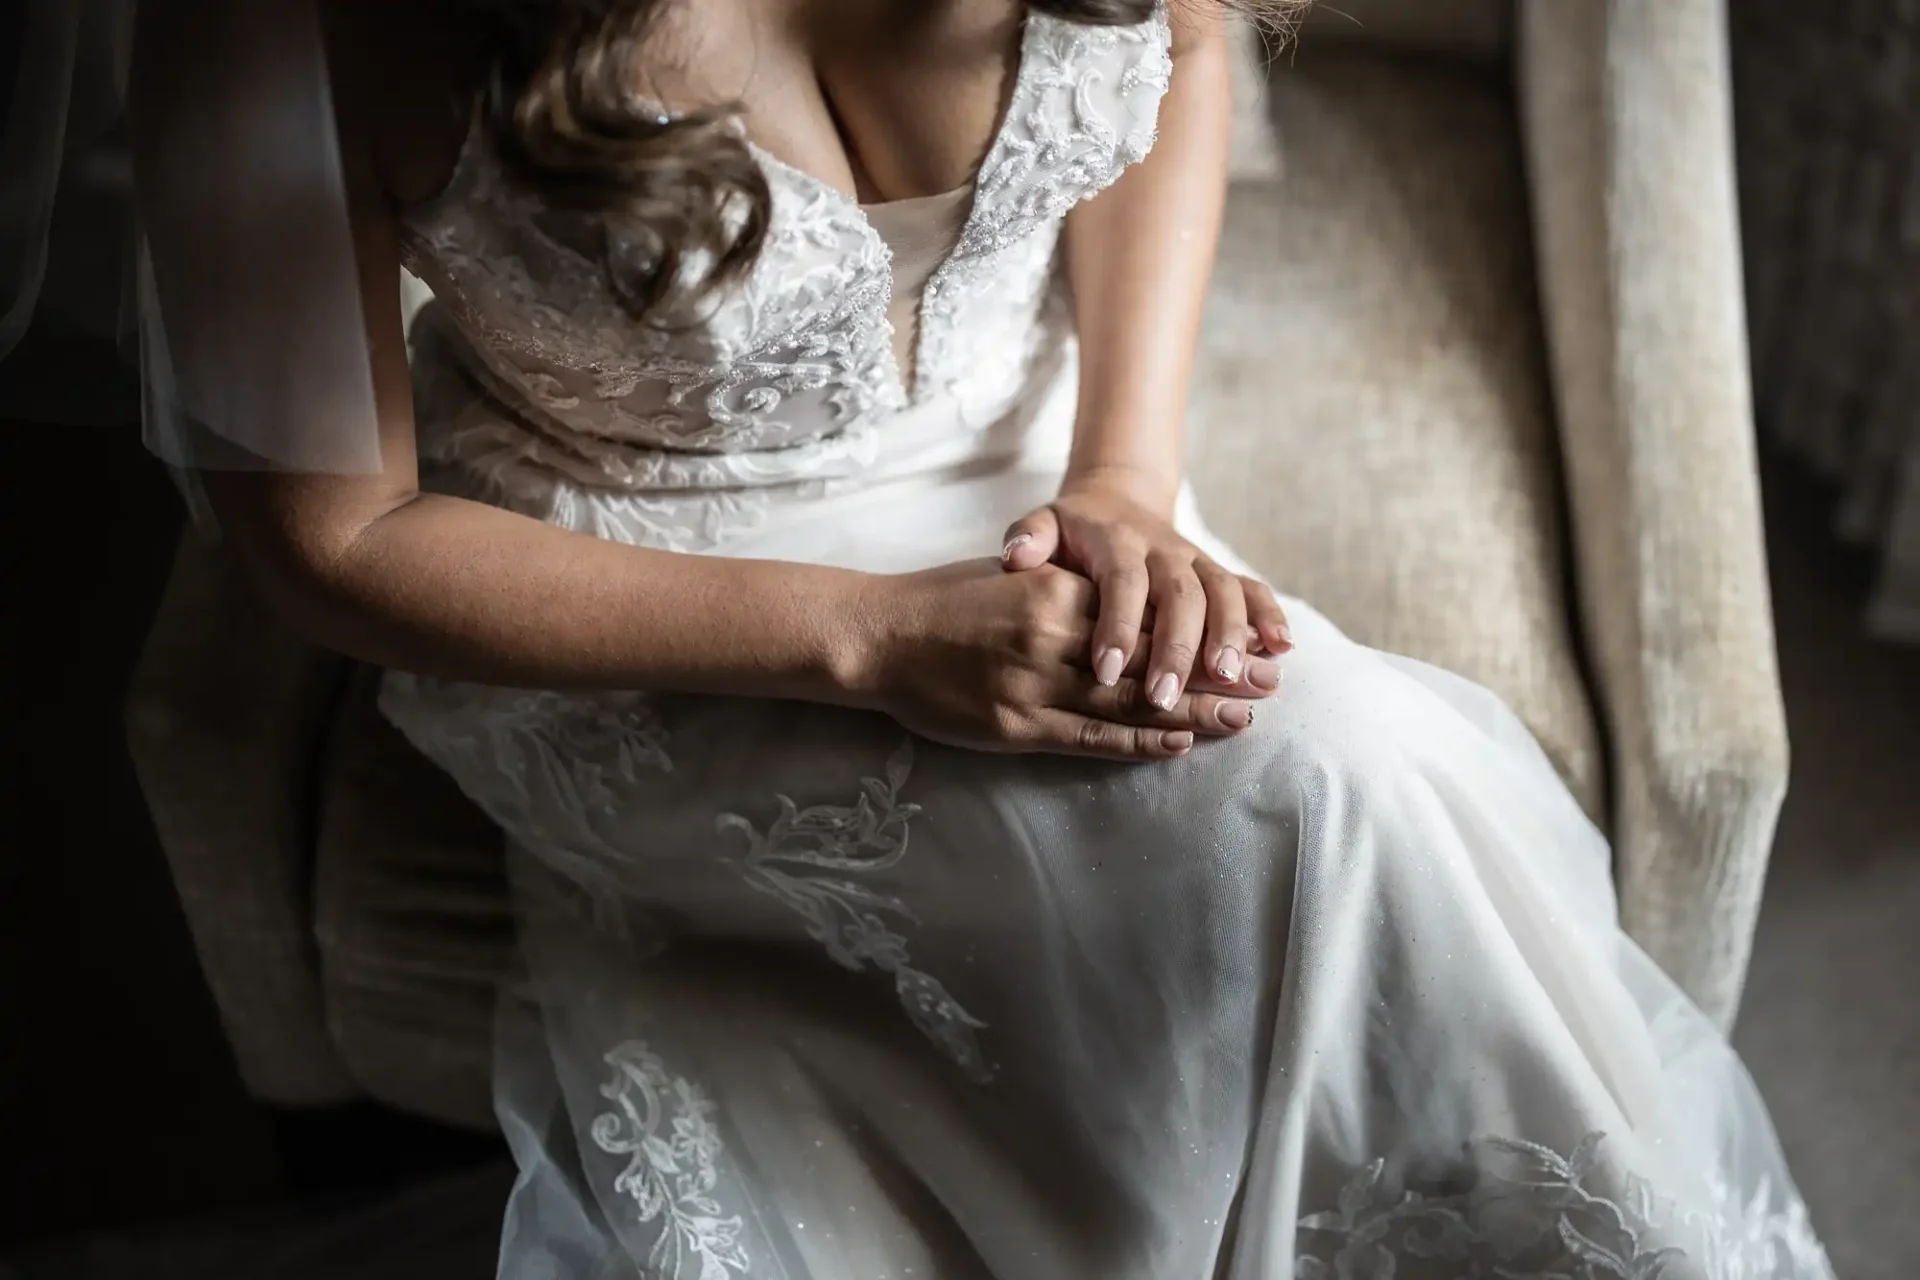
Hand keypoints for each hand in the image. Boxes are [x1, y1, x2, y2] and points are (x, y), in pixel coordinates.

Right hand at [852, 560, 1281, 759]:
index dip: (1202, 628)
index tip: (1248, 636)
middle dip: (1216, 672)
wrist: (879, 636)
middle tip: (1269, 681)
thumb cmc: (944, 600)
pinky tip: (1181, 744)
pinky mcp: (1018, 728)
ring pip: (1131, 702)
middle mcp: (1053, 637)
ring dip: (1193, 711)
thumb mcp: (1014, 575)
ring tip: (1244, 716)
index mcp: (1057, 594)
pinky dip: (1139, 742)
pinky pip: (1090, 738)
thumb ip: (1068, 588)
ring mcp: (1035, 685)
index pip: (1147, 614)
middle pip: (1153, 659)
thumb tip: (1122, 602)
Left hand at [1000, 476, 1291, 708]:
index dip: (1117, 626)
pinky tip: (1282, 648)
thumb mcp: (1045, 525)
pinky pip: (1253, 589)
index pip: (1121, 583)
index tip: (1105, 672)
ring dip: (1231, 635)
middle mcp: (1165, 550)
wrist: (1118, 499)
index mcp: (1119, 542)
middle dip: (1176, 647)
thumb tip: (1015, 557)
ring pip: (1224, 592)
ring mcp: (1198, 561)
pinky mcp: (1220, 572)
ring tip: (1229, 679)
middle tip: (1165, 698)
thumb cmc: (1073, 530)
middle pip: (1180, 595)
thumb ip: (1030, 538)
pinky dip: (1271, 614)